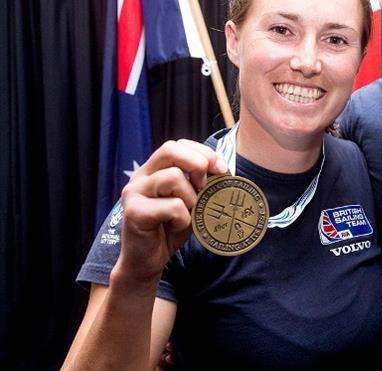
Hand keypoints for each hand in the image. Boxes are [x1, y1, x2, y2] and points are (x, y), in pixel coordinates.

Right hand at [116, 140, 227, 283]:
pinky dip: (183, 218)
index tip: (222, 169)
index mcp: (153, 169)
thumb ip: (199, 183)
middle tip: (206, 185)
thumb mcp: (190, 200)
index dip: (203, 152)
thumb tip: (223, 170)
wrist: (147, 261)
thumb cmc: (170, 228)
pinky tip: (176, 226)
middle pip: (171, 150)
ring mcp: (134, 192)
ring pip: (173, 178)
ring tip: (187, 213)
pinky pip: (172, 206)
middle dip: (198, 163)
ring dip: (191, 198)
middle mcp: (140, 176)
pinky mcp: (134, 212)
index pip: (178, 145)